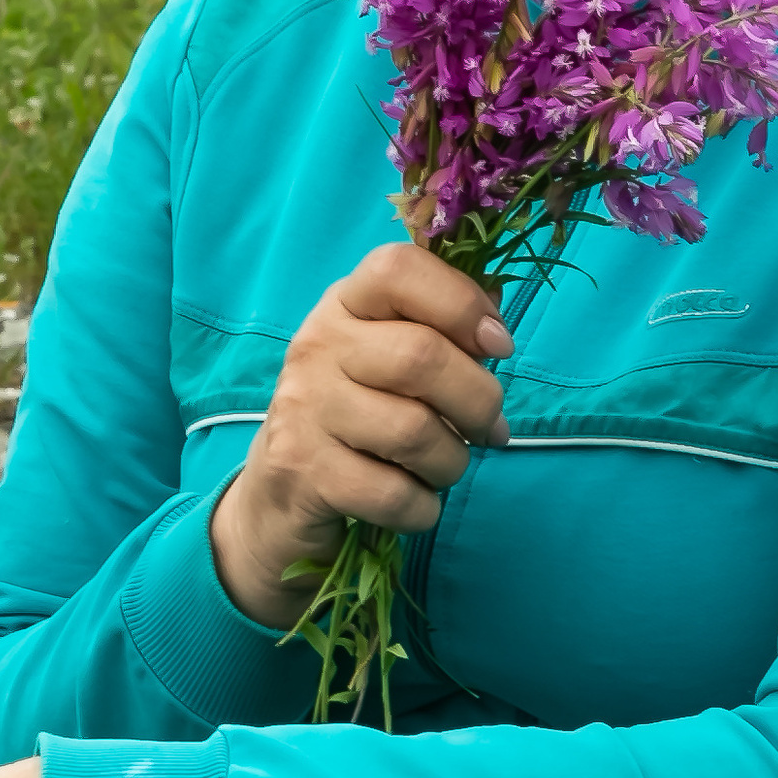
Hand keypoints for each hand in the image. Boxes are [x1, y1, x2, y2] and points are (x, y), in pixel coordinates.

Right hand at [209, 243, 513, 629]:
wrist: (280, 493)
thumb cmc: (357, 417)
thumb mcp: (390, 359)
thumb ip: (443, 334)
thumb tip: (496, 328)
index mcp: (345, 305)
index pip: (398, 270)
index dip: (461, 303)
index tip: (497, 345)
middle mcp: (317, 345)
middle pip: (421, 357)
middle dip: (479, 401)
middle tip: (489, 427)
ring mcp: (305, 407)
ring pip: (414, 432)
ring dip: (453, 461)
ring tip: (445, 466)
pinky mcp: (303, 470)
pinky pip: (394, 494)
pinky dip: (423, 508)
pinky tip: (415, 502)